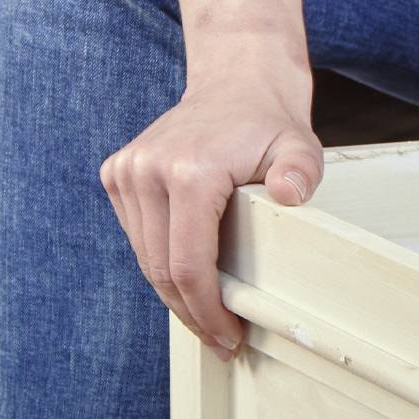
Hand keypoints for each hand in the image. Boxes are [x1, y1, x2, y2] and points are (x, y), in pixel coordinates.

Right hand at [99, 71, 322, 358]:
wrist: (237, 80)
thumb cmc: (269, 122)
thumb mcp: (299, 144)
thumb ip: (301, 171)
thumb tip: (291, 194)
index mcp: (189, 170)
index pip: (187, 265)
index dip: (206, 310)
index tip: (229, 336)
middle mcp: (148, 169)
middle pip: (161, 269)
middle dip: (191, 312)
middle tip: (221, 338)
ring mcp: (127, 169)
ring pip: (145, 256)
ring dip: (174, 290)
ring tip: (207, 313)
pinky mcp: (117, 172)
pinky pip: (138, 234)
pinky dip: (160, 258)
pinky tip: (187, 272)